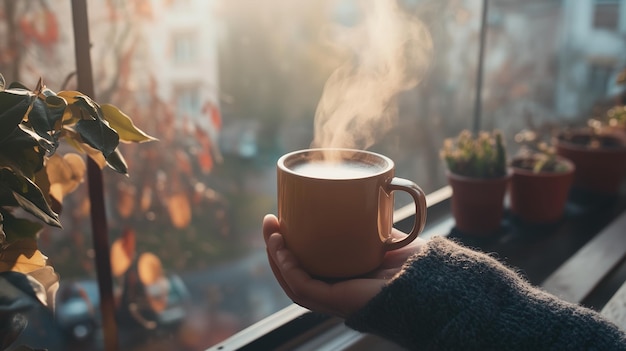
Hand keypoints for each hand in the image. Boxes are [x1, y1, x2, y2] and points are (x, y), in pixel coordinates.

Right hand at [263, 214, 424, 318]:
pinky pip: (302, 287)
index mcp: (343, 277)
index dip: (289, 245)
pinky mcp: (336, 301)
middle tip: (270, 220)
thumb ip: (374, 221)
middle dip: (275, 246)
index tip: (281, 218)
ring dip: (275, 255)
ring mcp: (334, 298)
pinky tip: (281, 248)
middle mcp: (335, 290)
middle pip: (293, 271)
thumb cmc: (418, 265)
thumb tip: (366, 191)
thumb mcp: (388, 236)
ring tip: (272, 231)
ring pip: (291, 280)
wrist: (433, 282)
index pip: (306, 265)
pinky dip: (287, 267)